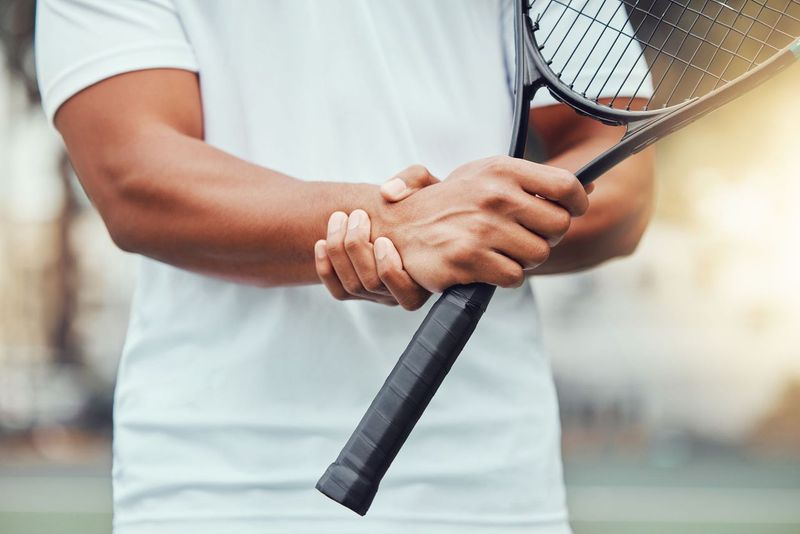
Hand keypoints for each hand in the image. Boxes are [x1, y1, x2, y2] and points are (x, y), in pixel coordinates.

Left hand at [314, 166, 438, 309]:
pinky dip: (326, 269)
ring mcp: (380, 293)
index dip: (390, 271)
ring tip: (339, 218)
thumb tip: (387, 193)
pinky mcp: (359, 290)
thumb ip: (415, 179)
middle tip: (357, 216)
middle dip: (358, 249)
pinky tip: (321, 242)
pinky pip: (338, 291)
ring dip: (339, 252)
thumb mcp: (427, 184)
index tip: (382, 239)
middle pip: (373, 286)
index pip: (408, 296)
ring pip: (353, 287)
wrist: (407, 214)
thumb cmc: (421, 201)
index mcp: (429, 274)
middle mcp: (405, 290)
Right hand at [371, 156, 589, 292]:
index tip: (571, 211)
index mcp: (502, 170)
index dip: (577, 203)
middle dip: (546, 236)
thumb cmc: (448, 204)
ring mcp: (483, 228)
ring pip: (538, 255)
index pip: (566, 186)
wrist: (398, 227)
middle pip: (559, 227)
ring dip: (523, 258)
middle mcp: (495, 196)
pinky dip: (503, 276)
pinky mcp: (470, 259)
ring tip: (499, 250)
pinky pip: (514, 276)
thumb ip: (532, 181)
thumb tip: (590, 186)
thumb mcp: (485, 176)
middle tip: (522, 236)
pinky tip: (485, 264)